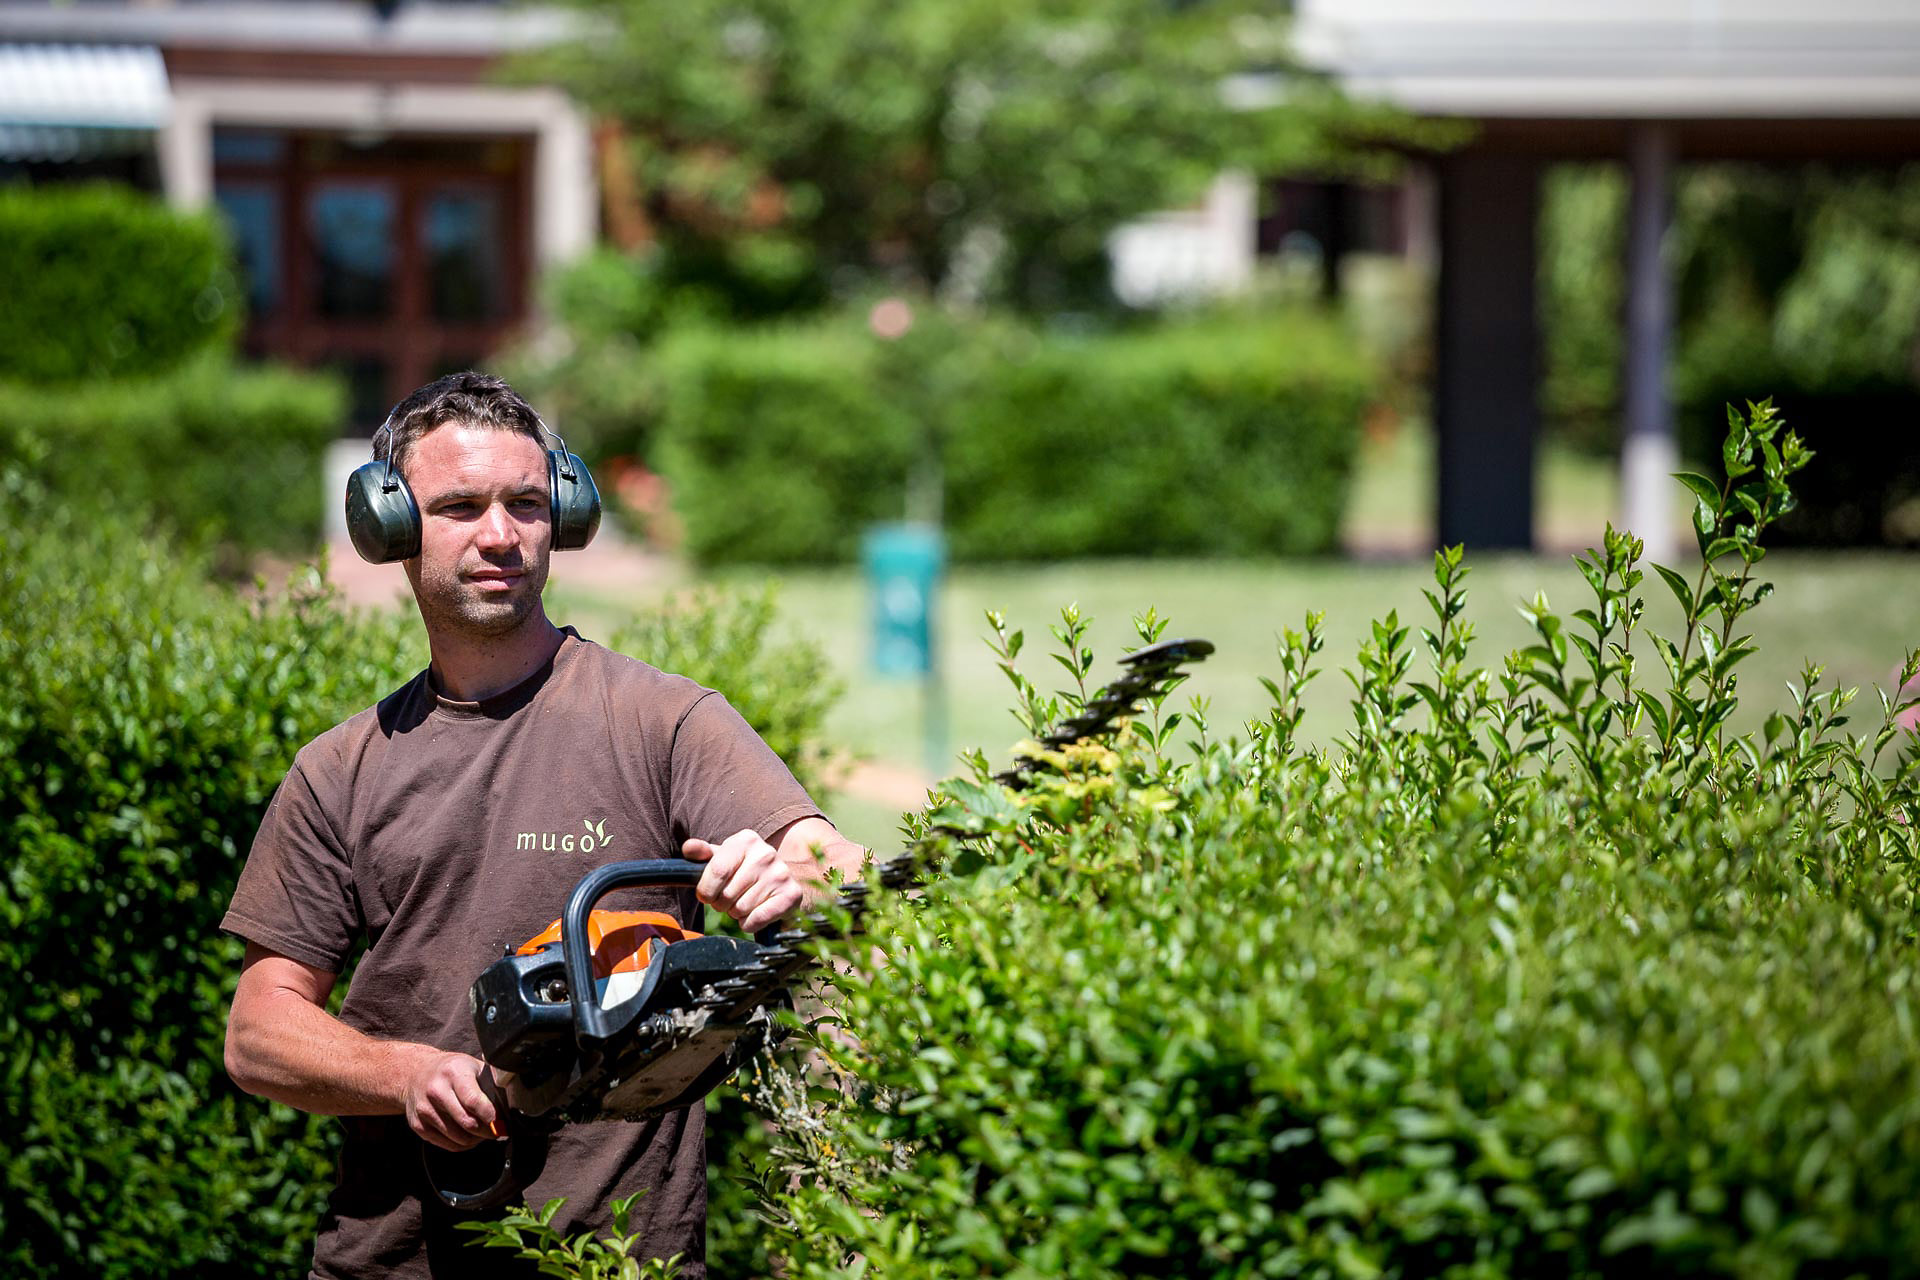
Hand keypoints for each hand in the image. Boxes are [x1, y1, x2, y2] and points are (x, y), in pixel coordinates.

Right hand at [403, 1050, 500, 1151]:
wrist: (415, 1073)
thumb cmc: (451, 1070)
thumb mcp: (472, 1066)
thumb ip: (491, 1082)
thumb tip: (511, 1102)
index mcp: (453, 1073)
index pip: (473, 1101)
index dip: (491, 1116)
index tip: (502, 1123)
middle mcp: (436, 1091)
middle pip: (467, 1123)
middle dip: (487, 1131)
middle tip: (497, 1130)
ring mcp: (425, 1110)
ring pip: (458, 1138)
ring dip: (476, 1140)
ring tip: (483, 1132)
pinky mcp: (418, 1126)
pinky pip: (447, 1145)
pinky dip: (463, 1144)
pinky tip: (469, 1135)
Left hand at [682, 829, 808, 933]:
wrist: (782, 882)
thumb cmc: (745, 871)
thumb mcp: (723, 858)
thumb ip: (703, 854)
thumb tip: (688, 848)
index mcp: (746, 840)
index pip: (717, 871)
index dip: (706, 890)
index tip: (708, 895)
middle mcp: (766, 853)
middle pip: (727, 894)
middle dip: (722, 904)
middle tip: (731, 899)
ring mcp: (781, 874)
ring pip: (741, 909)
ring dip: (737, 914)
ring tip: (745, 903)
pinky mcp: (791, 895)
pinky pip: (756, 919)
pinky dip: (750, 924)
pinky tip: (756, 913)